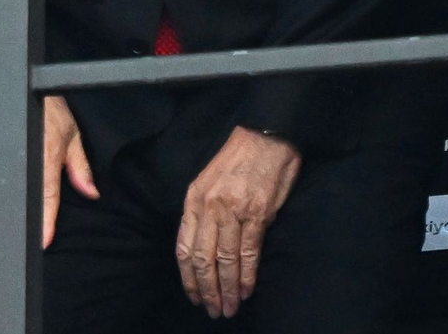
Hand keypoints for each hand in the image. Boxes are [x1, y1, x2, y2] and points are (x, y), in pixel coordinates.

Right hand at [0, 95, 98, 247]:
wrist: (25, 84)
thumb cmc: (49, 109)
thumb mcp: (71, 133)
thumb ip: (80, 165)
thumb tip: (91, 193)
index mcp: (43, 149)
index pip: (45, 189)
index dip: (46, 216)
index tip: (43, 239)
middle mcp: (14, 152)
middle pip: (8, 193)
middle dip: (5, 220)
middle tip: (3, 247)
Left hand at [177, 126, 300, 319]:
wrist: (263, 139)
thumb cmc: (235, 160)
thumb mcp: (207, 180)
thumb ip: (202, 211)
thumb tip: (201, 244)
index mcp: (193, 198)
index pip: (184, 246)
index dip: (188, 275)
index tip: (193, 295)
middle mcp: (209, 207)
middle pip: (203, 258)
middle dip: (207, 288)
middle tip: (213, 310)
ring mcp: (233, 211)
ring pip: (226, 260)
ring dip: (228, 289)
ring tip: (229, 308)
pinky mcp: (257, 214)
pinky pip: (249, 252)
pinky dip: (248, 276)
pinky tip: (246, 291)